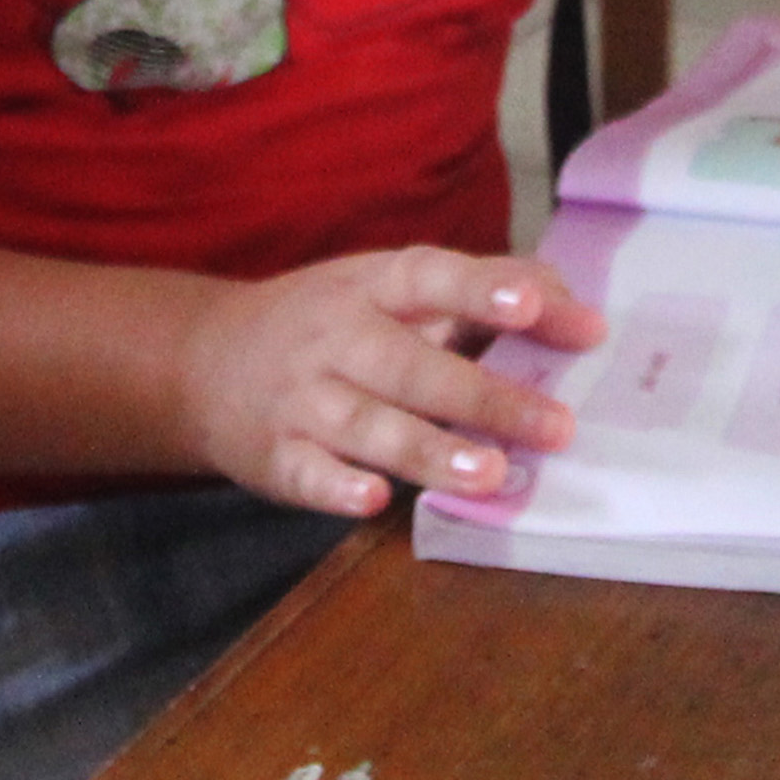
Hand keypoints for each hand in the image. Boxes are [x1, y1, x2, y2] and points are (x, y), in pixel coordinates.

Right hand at [174, 247, 608, 518]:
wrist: (202, 361)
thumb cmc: (330, 321)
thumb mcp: (388, 287)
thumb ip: (478, 294)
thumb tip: (577, 310)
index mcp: (373, 286)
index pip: (432, 278)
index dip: (483, 290)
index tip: (536, 306)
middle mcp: (337, 338)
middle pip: (412, 366)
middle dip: (485, 397)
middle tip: (557, 426)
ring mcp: (304, 399)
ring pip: (369, 425)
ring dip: (430, 451)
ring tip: (492, 475)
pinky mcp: (276, 457)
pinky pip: (308, 473)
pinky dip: (338, 488)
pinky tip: (375, 501)